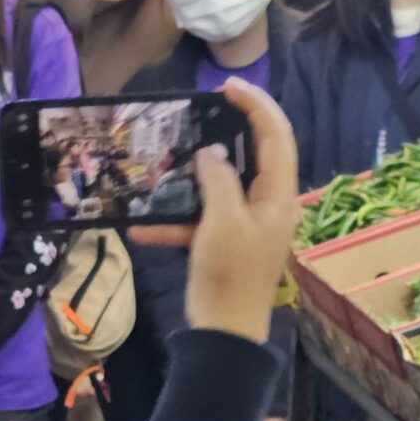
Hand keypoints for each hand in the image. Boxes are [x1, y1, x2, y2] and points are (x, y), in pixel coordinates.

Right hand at [136, 76, 298, 343]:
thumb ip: (218, 179)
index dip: (257, 104)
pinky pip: (200, 219)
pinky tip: (141, 224)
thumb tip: (211, 153)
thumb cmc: (230, 275)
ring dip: (192, 175)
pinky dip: (173, 219)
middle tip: (199, 109)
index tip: (227, 86)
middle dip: (225, 131)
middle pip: (252, 154)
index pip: (276, 135)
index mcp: (278, 195)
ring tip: (165, 160)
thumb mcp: (222, 221)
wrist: (224, 333)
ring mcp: (247, 223)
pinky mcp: (225, 242)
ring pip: (221, 184)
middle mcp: (268, 204)